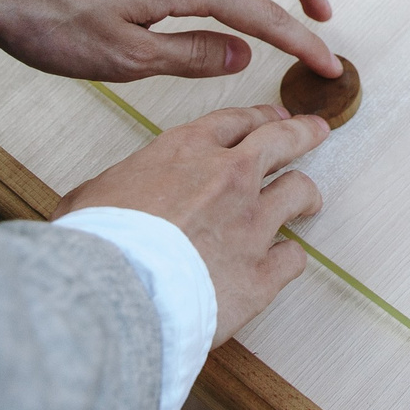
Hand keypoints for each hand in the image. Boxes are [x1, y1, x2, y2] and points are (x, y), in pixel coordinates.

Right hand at [58, 104, 326, 342]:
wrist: (116, 291)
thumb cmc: (97, 243)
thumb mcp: (92, 195)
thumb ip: (120, 185)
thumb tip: (115, 196)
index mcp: (187, 151)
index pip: (235, 121)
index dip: (260, 117)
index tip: (274, 117)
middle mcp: (229, 178)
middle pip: (282, 141)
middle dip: (303, 133)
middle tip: (317, 131)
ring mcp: (252, 224)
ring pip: (299, 192)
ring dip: (305, 196)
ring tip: (309, 203)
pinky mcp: (263, 272)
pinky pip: (294, 257)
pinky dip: (288, 258)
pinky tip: (282, 262)